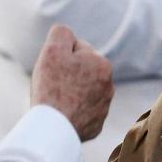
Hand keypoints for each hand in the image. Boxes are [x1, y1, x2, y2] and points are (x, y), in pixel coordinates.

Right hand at [30, 24, 113, 140]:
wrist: (53, 129)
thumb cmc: (52, 88)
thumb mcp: (53, 50)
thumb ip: (62, 33)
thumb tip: (67, 32)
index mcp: (103, 64)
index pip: (77, 50)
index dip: (60, 56)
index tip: (53, 69)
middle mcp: (109, 86)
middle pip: (81, 72)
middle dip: (67, 74)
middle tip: (52, 86)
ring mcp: (103, 108)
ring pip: (82, 93)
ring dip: (70, 93)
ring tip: (56, 102)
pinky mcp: (96, 126)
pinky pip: (81, 113)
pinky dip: (72, 113)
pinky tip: (61, 116)